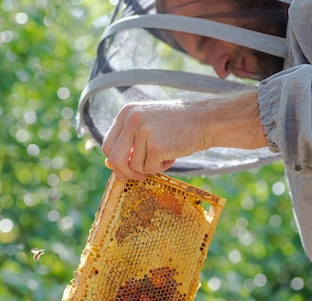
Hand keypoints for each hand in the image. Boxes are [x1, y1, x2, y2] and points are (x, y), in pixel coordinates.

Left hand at [102, 91, 265, 180]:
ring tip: (165, 155)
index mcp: (126, 112)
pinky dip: (161, 167)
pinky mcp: (156, 145)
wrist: (204, 120)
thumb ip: (129, 141)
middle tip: (139, 177)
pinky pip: (150, 168)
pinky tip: (172, 154)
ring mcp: (143, 131)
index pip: (107, 144)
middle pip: (114, 158)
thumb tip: (110, 166)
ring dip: (150, 167)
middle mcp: (131, 119)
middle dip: (125, 173)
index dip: (115, 162)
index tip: (126, 170)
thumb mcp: (148, 126)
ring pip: (134, 166)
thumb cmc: (176, 126)